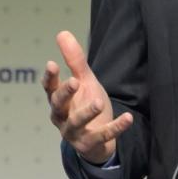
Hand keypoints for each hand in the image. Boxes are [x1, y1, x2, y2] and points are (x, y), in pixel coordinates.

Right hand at [42, 31, 132, 164]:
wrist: (97, 140)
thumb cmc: (85, 105)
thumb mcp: (84, 82)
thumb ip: (74, 61)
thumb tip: (62, 33)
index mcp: (58, 101)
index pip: (49, 88)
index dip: (50, 78)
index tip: (52, 64)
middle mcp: (61, 117)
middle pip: (58, 105)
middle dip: (65, 93)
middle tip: (74, 81)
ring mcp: (74, 133)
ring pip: (77, 123)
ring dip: (87, 112)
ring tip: (99, 102)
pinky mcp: (90, 144)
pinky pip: (103, 136)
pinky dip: (116, 127)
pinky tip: (128, 118)